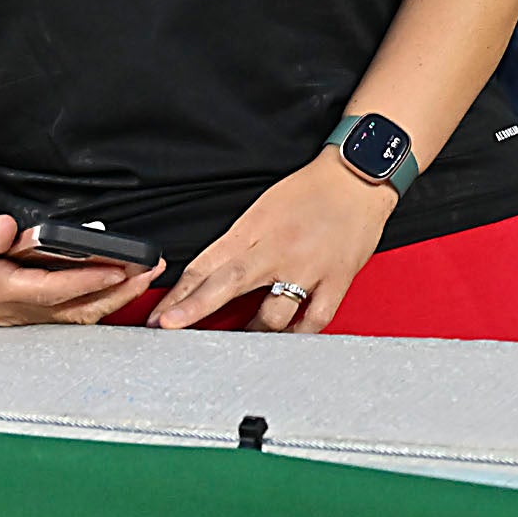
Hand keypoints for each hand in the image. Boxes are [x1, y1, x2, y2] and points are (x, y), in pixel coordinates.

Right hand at [0, 213, 159, 326]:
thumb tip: (10, 229)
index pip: (52, 288)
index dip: (89, 279)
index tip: (121, 267)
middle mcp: (10, 310)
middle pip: (74, 307)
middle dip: (116, 291)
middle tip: (151, 270)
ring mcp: (14, 316)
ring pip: (72, 315)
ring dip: (110, 298)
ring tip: (143, 277)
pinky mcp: (15, 313)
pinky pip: (61, 313)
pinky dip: (91, 301)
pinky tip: (111, 288)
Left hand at [152, 153, 395, 329]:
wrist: (358, 175)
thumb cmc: (310, 190)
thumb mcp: (262, 207)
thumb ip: (236, 243)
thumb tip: (206, 277)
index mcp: (254, 229)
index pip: (206, 264)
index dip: (179, 293)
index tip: (159, 317)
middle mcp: (277, 249)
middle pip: (227, 284)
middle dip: (194, 309)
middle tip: (169, 328)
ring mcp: (307, 267)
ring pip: (271, 313)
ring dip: (251, 332)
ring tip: (241, 340)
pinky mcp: (336, 279)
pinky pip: (314, 319)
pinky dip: (298, 335)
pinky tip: (285, 341)